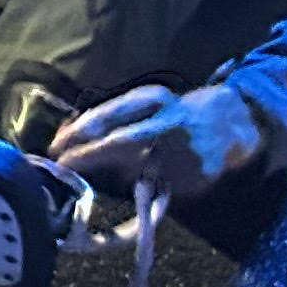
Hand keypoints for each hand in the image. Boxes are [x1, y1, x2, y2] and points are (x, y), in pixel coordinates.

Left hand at [49, 81, 267, 198]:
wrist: (233, 122)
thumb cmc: (175, 112)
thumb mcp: (147, 104)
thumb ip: (112, 117)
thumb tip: (67, 137)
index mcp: (154, 100)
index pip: (109, 117)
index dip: (78, 134)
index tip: (54, 148)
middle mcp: (169, 123)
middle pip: (120, 143)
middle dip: (86, 157)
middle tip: (60, 168)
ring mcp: (185, 152)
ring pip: (136, 170)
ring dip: (121, 172)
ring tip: (136, 162)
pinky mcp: (197, 178)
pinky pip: (160, 186)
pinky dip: (151, 183)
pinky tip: (164, 171)